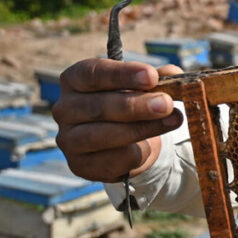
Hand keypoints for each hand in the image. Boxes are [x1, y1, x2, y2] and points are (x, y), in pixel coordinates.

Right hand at [52, 59, 184, 182]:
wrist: (124, 143)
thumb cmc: (129, 105)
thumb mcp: (141, 87)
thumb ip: (156, 79)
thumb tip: (172, 72)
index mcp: (75, 80)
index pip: (92, 73)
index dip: (122, 74)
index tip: (151, 76)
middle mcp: (65, 108)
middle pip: (98, 106)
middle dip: (136, 105)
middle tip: (166, 104)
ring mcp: (68, 139)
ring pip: (102, 135)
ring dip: (141, 129)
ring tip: (171, 121)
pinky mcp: (80, 165)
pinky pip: (109, 161)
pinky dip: (133, 154)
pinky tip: (150, 147)